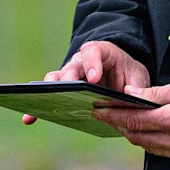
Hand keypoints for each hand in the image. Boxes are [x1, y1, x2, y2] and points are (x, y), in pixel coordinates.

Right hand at [22, 40, 151, 122]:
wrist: (121, 76)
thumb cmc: (130, 75)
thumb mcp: (139, 78)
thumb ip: (138, 88)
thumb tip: (131, 100)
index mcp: (102, 52)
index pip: (93, 51)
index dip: (92, 64)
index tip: (93, 79)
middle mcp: (81, 61)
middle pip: (71, 67)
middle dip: (68, 79)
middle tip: (67, 90)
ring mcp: (69, 75)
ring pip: (55, 79)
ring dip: (48, 90)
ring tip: (42, 103)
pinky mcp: (61, 90)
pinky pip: (46, 96)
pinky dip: (37, 107)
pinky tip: (29, 119)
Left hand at [92, 74, 169, 167]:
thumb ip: (155, 93)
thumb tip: (130, 94)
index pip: (135, 120)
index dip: (114, 115)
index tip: (98, 109)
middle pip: (137, 136)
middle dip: (119, 125)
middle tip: (105, 115)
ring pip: (148, 147)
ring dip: (133, 135)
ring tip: (121, 122)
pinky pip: (162, 152)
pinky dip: (150, 142)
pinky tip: (145, 132)